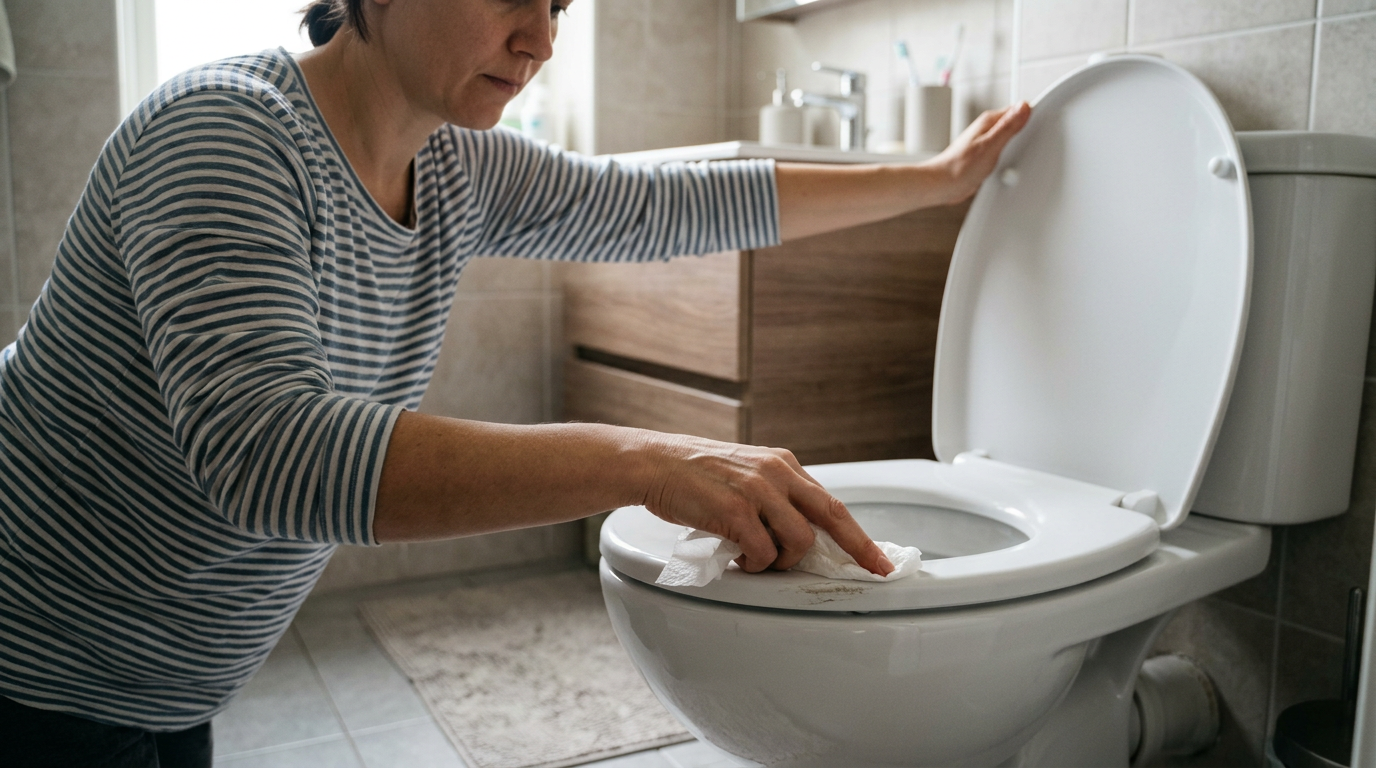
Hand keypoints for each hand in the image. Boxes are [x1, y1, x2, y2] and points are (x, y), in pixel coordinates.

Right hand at [637, 433, 893, 575]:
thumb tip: (802, 531)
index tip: (877, 556)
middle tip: (872, 571)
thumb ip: (776, 494)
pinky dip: (755, 564)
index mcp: (782, 463)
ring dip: (783, 562)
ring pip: (798, 540)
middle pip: (831, 516)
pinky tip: (739, 559)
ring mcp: (757, 490)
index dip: (857, 533)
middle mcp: (775, 473)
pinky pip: (762, 552)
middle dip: (858, 548)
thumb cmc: (695, 473)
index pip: (831, 502)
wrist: (654, 463)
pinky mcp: (735, 510)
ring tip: (759, 561)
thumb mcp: (746, 471)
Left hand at [929, 102, 1031, 204]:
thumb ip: (1008, 127)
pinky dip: (1011, 158)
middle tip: (1034, 144)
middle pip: (1017, 124)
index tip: (1044, 122)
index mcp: (989, 121)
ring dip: (1019, 147)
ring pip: (1012, 139)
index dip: (1033, 115)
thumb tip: (1023, 107)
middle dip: (1027, 133)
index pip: (1019, 109)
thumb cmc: (959, 168)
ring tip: (1023, 156)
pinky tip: (1011, 166)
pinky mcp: (986, 155)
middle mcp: (988, 129)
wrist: (943, 185)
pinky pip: (1005, 152)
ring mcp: (987, 142)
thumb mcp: (990, 146)